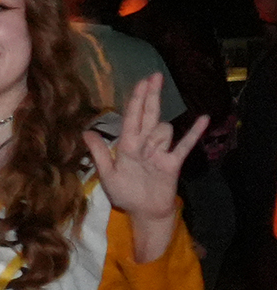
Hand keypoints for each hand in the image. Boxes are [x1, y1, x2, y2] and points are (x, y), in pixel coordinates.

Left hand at [83, 73, 205, 230]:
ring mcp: (161, 151)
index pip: (132, 118)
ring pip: (163, 131)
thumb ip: (99, 153)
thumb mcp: (107, 174)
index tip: (141, 82)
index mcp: (127, 145)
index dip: (136, 100)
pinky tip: (203, 118)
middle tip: (155, 76)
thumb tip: (85, 132)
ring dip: (158, 139)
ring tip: (151, 157)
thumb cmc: (125, 194)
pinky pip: (185, 144)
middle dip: (151, 96)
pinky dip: (194, 132)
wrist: (145, 212)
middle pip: (149, 115)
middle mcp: (145, 144)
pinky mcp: (173, 162)